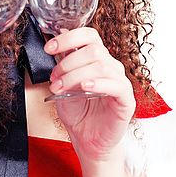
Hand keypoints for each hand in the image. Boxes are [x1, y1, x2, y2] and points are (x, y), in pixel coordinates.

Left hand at [44, 27, 135, 162]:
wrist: (87, 140)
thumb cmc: (78, 113)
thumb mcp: (63, 85)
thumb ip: (62, 64)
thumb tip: (56, 43)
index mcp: (97, 59)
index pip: (89, 35)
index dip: (68, 38)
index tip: (49, 48)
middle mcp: (110, 67)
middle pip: (93, 49)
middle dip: (68, 62)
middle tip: (54, 77)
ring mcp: (119, 81)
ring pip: (101, 65)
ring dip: (75, 75)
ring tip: (61, 87)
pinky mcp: (126, 99)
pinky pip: (116, 85)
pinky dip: (98, 83)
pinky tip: (85, 87)